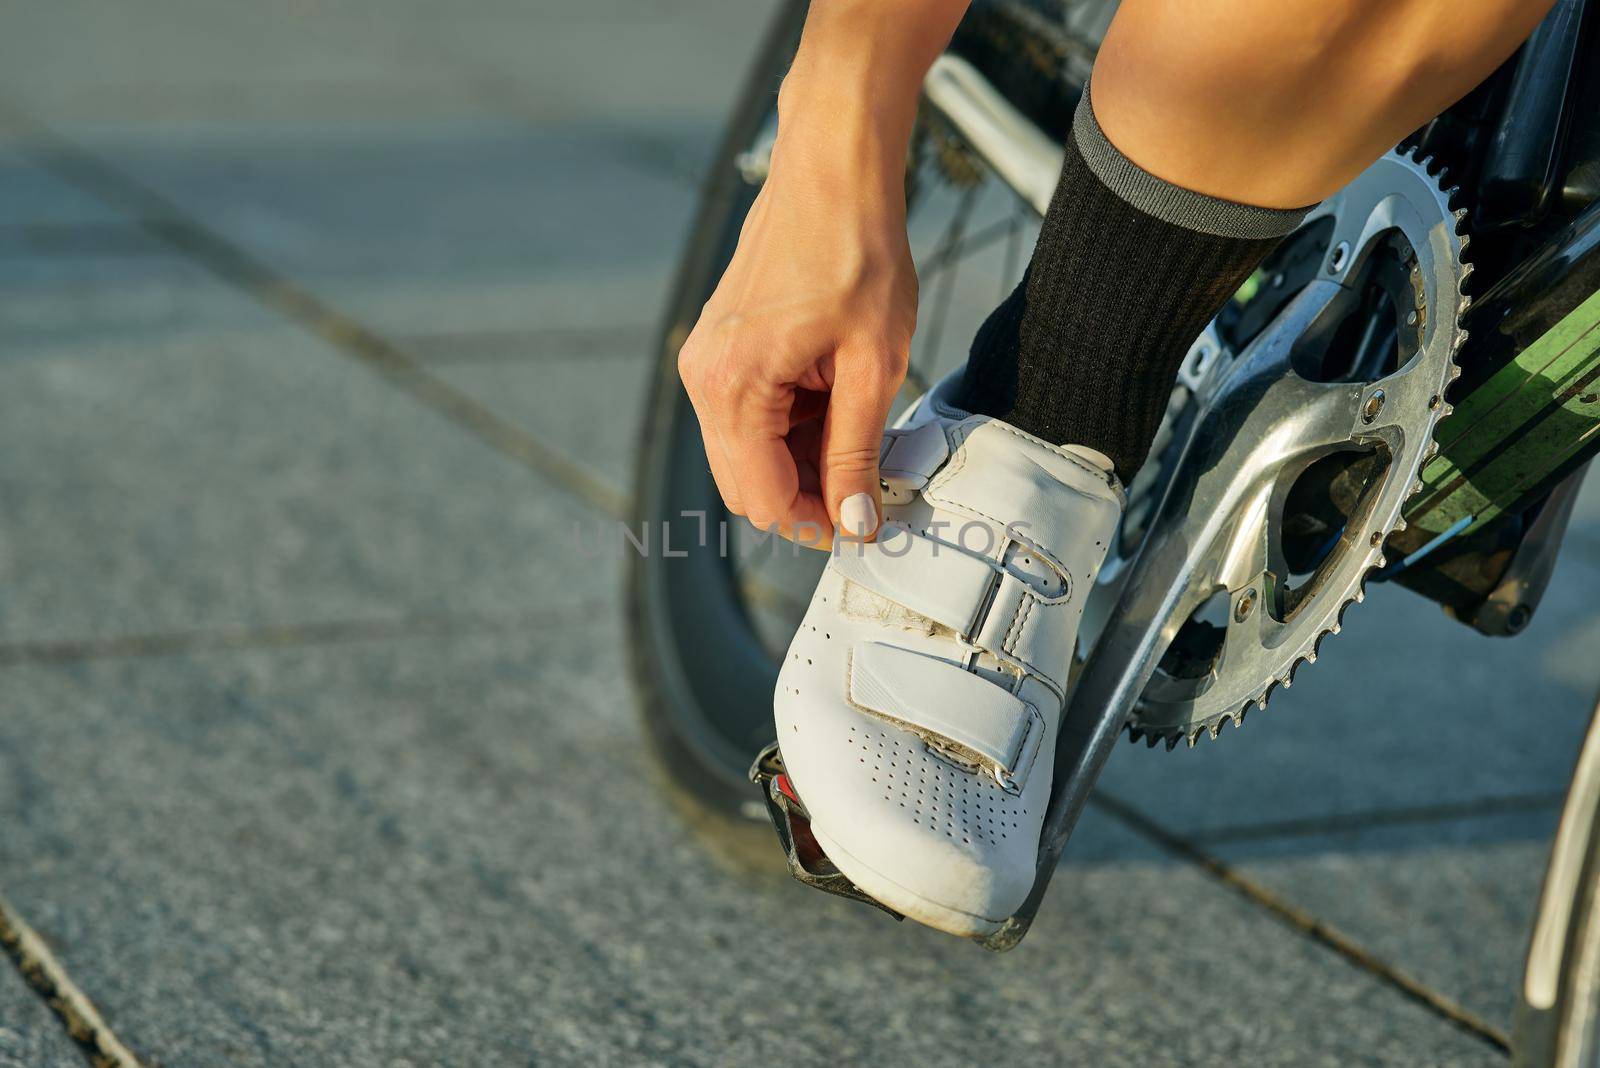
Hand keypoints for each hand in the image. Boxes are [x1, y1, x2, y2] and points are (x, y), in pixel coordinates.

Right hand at [677, 134, 915, 549]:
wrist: (831, 171)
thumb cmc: (857, 251)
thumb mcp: (873, 363)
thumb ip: (857, 451)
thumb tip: (854, 522)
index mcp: (734, 385)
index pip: (764, 498)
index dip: (816, 524)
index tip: (864, 522)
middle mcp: (702, 379)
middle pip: (745, 486)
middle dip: (805, 497)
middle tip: (867, 484)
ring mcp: (702, 363)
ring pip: (743, 456)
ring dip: (798, 462)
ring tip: (857, 432)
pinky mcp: (715, 350)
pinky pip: (743, 418)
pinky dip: (786, 429)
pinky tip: (832, 402)